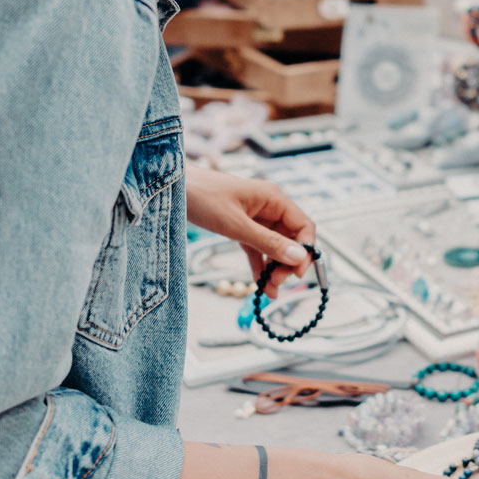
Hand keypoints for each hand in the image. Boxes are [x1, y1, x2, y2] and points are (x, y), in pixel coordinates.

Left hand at [185, 169, 314, 294]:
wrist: (173, 188)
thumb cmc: (203, 197)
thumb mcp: (236, 224)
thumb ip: (268, 242)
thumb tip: (299, 257)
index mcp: (274, 199)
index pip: (304, 226)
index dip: (306, 250)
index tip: (297, 274)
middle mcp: (270, 207)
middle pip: (291, 240)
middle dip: (287, 264)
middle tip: (276, 285)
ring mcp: (257, 218)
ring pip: (276, 247)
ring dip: (275, 268)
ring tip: (268, 290)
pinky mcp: (242, 227)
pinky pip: (258, 249)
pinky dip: (260, 265)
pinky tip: (260, 283)